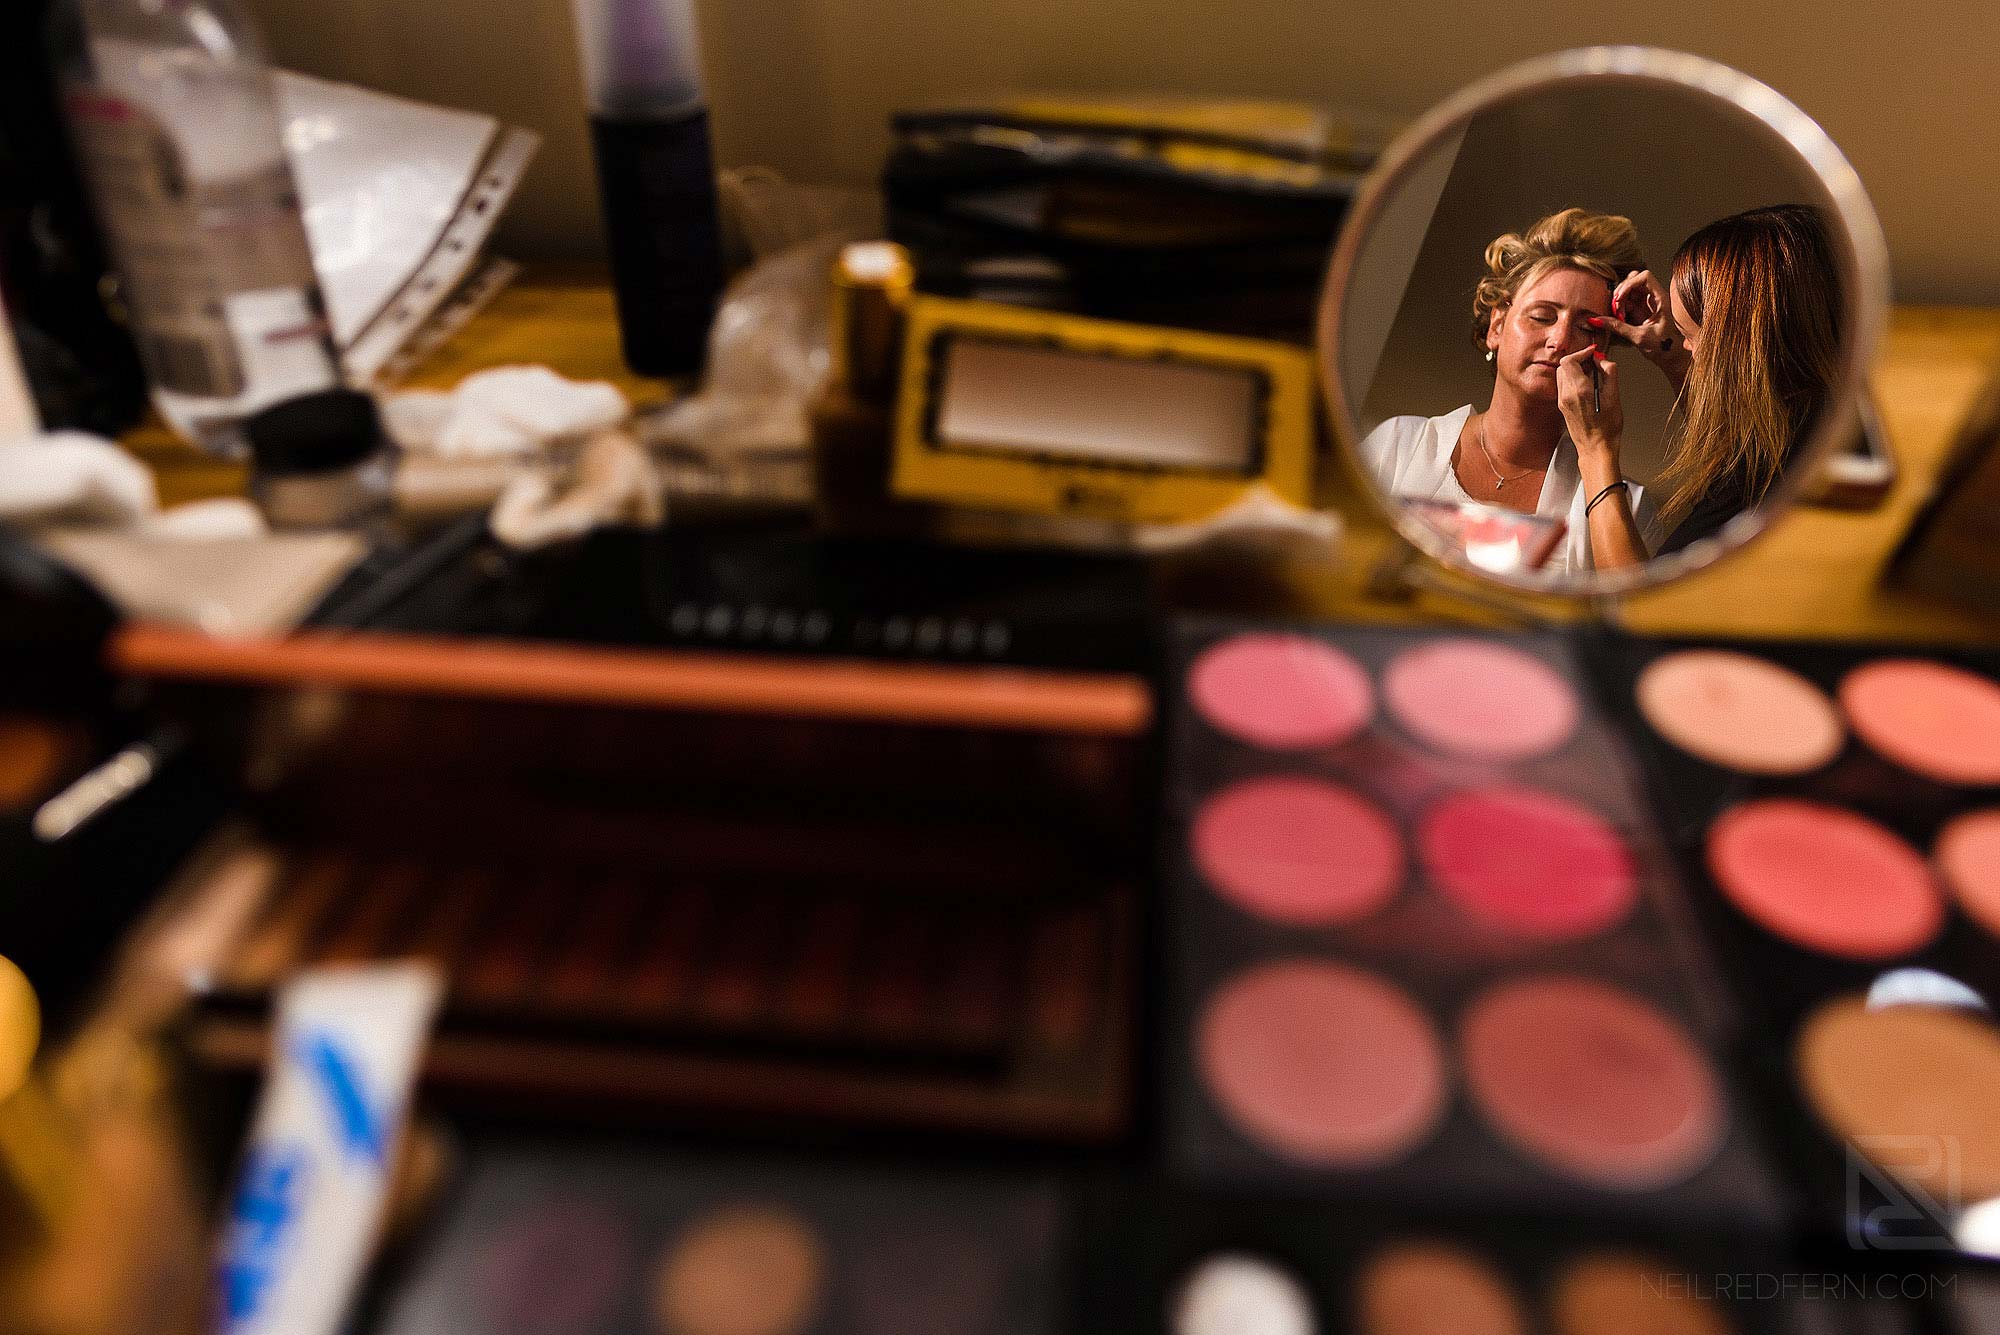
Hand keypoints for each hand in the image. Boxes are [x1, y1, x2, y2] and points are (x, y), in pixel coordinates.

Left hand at [1557, 345, 1622, 473]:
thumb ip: (1609, 372)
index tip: (1593, 353)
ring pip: (1562, 375)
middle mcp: (1566, 395)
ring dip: (1575, 369)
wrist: (1596, 448)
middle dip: (1578, 360)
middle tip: (1594, 363)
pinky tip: (1586, 385)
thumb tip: (1602, 359)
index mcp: (1578, 390)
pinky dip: (1573, 380)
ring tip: (1592, 374)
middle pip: (1564, 366)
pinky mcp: (1562, 407)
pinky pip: (1563, 386)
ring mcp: (1562, 401)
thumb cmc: (1607, 426)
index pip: (1569, 361)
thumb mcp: (1614, 396)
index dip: (1581, 353)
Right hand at [1587, 270, 1691, 386]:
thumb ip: (1618, 327)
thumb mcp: (1639, 337)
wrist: (1671, 357)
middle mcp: (1655, 297)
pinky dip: (1620, 308)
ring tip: (1617, 316)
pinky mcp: (1642, 311)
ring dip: (1619, 301)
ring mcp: (1648, 303)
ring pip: (1629, 291)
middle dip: (1621, 293)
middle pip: (1634, 281)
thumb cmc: (1663, 347)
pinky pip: (1628, 302)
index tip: (1619, 298)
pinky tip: (1619, 319)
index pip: (1644, 277)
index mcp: (1661, 299)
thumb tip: (1597, 320)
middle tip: (1616, 309)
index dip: (1629, 284)